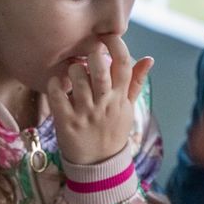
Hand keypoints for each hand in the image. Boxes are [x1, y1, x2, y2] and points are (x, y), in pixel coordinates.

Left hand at [49, 35, 153, 164]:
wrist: (99, 165)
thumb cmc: (112, 131)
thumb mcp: (127, 108)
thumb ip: (135, 82)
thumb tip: (149, 58)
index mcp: (120, 98)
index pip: (124, 64)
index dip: (117, 45)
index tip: (108, 37)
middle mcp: (104, 103)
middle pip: (100, 69)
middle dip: (92, 55)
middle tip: (86, 56)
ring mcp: (85, 113)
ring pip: (77, 79)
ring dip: (72, 69)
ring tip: (71, 72)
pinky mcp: (67, 123)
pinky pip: (57, 97)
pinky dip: (55, 85)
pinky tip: (56, 83)